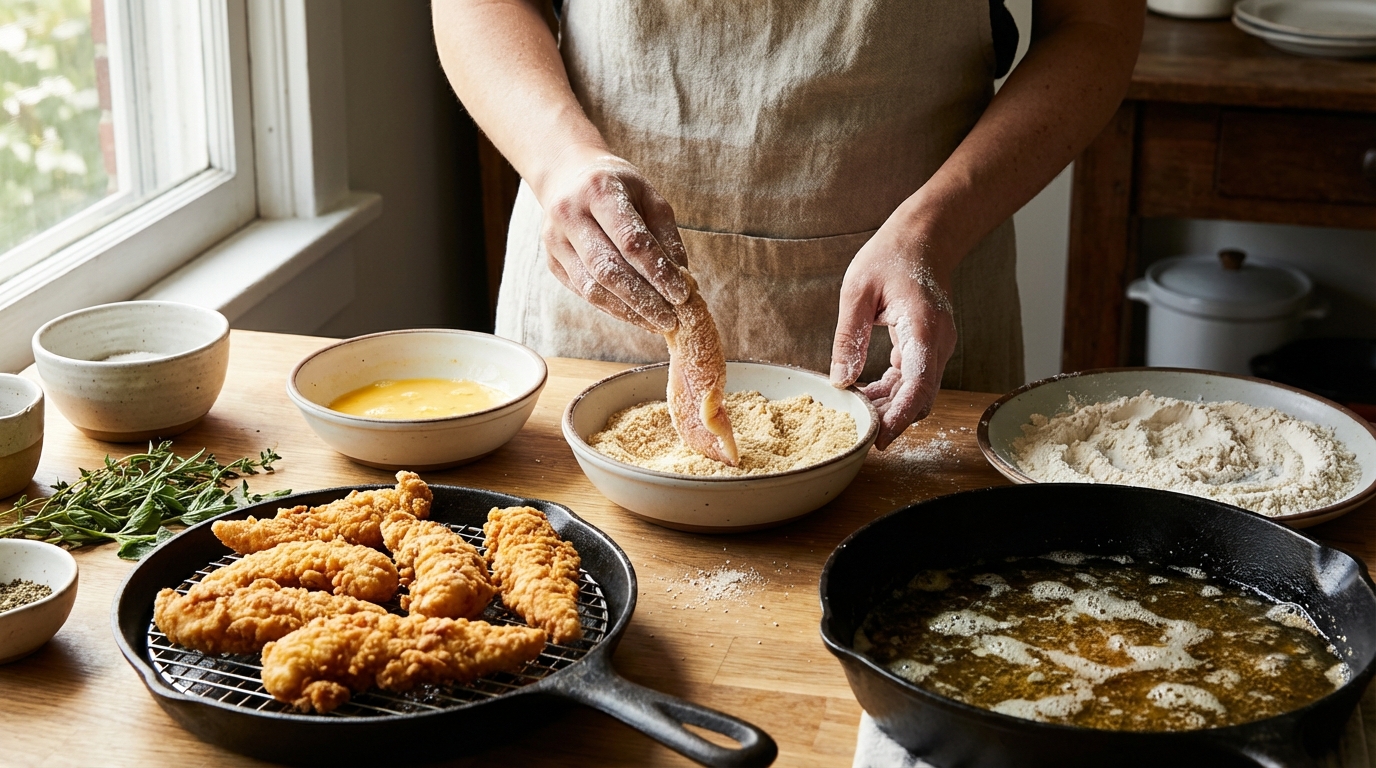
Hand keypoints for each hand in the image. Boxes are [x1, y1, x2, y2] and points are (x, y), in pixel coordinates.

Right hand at [535, 146, 688, 332]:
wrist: (565, 175)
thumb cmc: (615, 185)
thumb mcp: (647, 195)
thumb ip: (665, 235)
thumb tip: (683, 280)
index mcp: (599, 191)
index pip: (631, 240)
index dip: (658, 272)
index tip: (681, 294)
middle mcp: (570, 215)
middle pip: (608, 269)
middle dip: (644, 300)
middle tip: (671, 320)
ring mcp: (554, 241)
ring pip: (592, 288)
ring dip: (628, 311)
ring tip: (656, 323)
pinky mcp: (552, 261)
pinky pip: (584, 293)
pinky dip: (612, 308)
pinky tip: (635, 315)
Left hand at [829, 223, 956, 450]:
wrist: (923, 239)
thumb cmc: (890, 256)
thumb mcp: (856, 292)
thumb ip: (848, 338)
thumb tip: (839, 381)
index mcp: (922, 329)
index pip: (918, 385)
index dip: (899, 417)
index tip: (880, 438)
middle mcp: (938, 343)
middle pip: (919, 397)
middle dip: (891, 418)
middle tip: (857, 428)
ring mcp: (938, 347)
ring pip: (918, 392)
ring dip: (890, 406)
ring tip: (856, 411)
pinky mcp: (930, 348)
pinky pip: (914, 380)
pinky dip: (893, 391)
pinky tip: (867, 393)